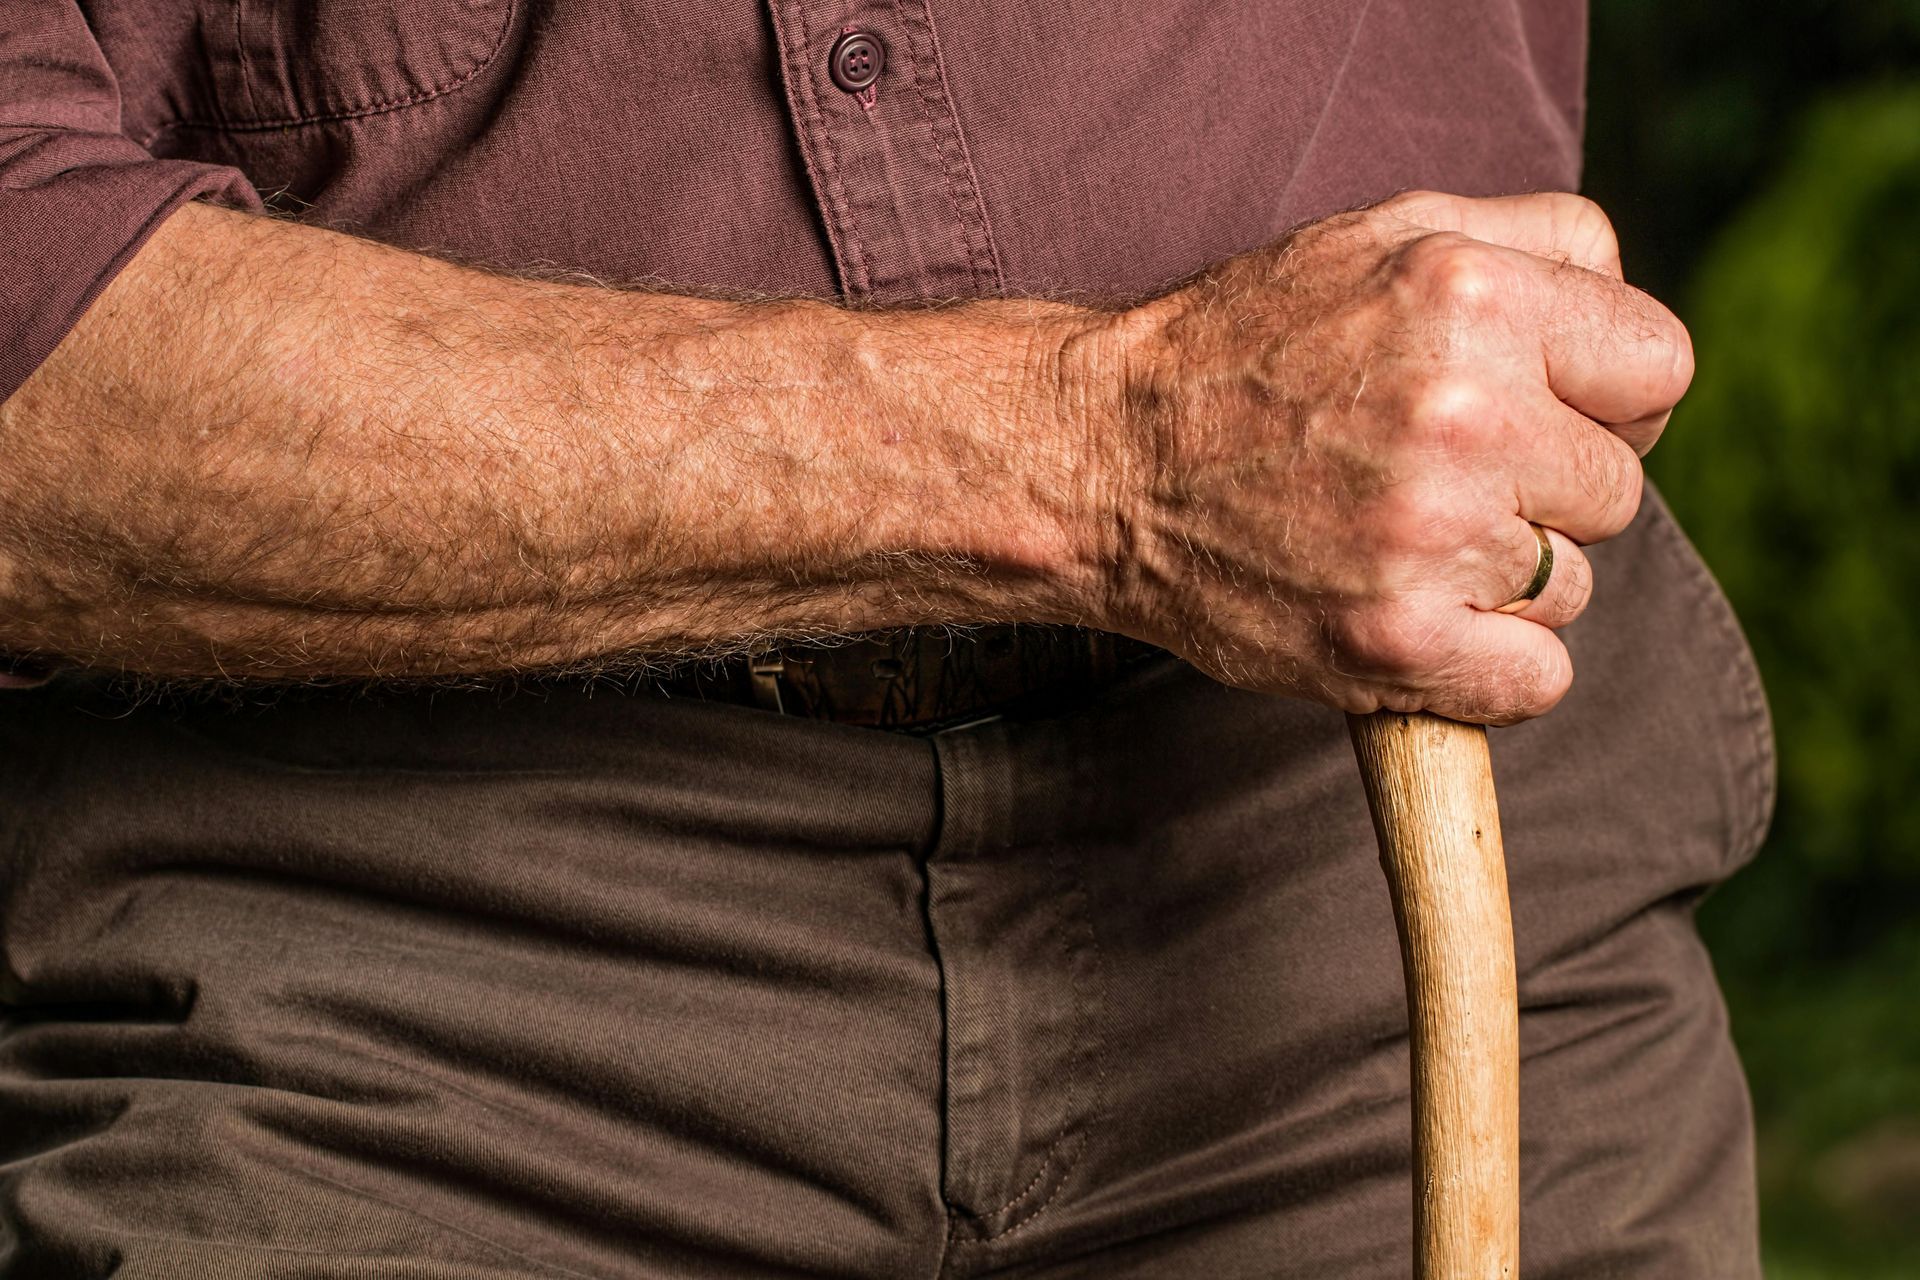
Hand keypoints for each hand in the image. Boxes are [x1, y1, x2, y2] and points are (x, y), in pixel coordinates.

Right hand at [1083, 191, 1693, 723]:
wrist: (1099, 457)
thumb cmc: (1243, 346)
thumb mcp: (1385, 233)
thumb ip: (1537, 241)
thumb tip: (1631, 318)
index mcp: (1472, 295)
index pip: (1659, 369)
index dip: (1607, 399)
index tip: (1542, 418)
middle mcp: (1462, 414)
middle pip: (1617, 488)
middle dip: (1543, 489)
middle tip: (1438, 479)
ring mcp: (1429, 537)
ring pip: (1570, 587)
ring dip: (1502, 578)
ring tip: (1396, 541)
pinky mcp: (1392, 643)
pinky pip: (1537, 680)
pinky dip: (1488, 667)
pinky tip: (1413, 616)